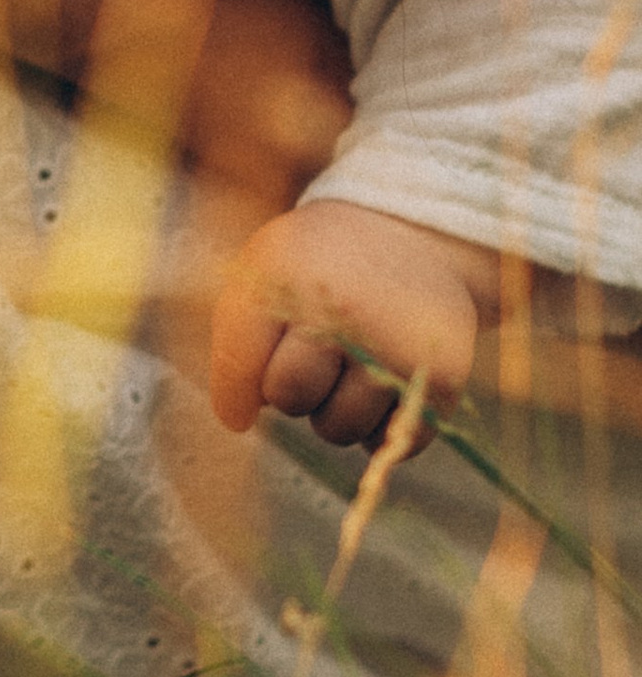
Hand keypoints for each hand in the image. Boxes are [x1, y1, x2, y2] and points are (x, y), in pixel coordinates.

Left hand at [206, 199, 496, 446]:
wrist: (410, 233)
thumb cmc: (317, 267)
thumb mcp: (262, 274)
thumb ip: (236, 341)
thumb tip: (238, 421)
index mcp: (287, 279)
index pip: (240, 366)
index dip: (236, 392)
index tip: (242, 401)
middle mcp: (344, 310)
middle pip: (291, 398)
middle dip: (291, 391)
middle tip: (311, 359)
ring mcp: (395, 345)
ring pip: (341, 428)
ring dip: (336, 411)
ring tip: (348, 367)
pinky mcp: (439, 377)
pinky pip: (392, 443)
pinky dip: (381, 427)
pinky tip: (382, 385)